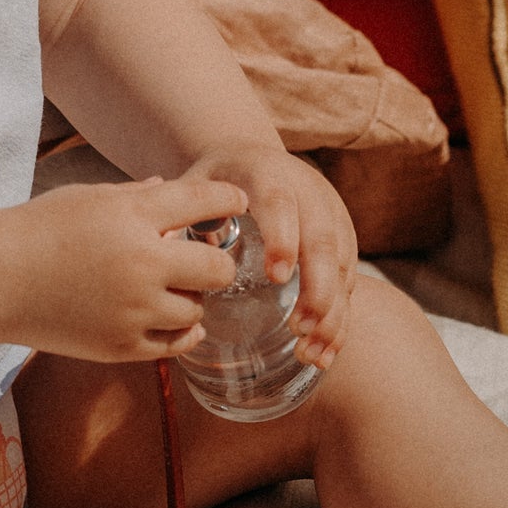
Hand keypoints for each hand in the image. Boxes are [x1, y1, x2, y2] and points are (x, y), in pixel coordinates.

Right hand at [0, 174, 245, 361]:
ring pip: (198, 310)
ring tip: (175, 291)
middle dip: (218, 262)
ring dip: (193, 300)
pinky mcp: (121, 346)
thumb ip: (138, 195)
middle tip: (207, 261)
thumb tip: (171, 188)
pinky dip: (181, 331)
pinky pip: (176, 344)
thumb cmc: (39, 228)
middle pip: (217, 267)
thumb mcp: (89, 196)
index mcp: (133, 216)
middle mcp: (141, 262)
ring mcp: (133, 309)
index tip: (237, 203)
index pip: (204, 201)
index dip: (229, 200)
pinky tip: (173, 319)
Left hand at [178, 143, 358, 371]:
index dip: (282, 237)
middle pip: (322, 238)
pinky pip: (349, 278)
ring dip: (332, 311)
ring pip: (341, 263)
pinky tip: (325, 351)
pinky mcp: (342, 237)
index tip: (276, 276)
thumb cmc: (217, 180)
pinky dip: (340, 318)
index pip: (280, 202)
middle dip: (317, 286)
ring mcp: (329, 213)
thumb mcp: (196, 184)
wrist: (252, 155)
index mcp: (266, 173)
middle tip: (300, 328)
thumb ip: (180, 215)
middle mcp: (306, 191)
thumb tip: (158, 253)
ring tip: (312, 352)